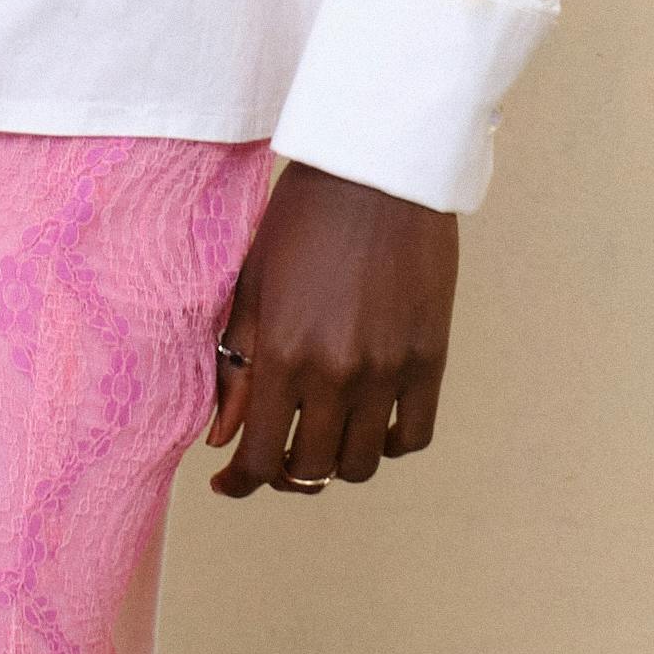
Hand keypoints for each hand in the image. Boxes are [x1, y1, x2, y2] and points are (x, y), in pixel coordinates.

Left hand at [205, 160, 456, 500]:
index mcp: (282, 353)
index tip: (233, 481)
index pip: (261, 458)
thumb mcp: (252, 287)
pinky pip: (414, 434)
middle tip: (279, 455)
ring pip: (364, 463)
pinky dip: (391, 442)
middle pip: (312, 471)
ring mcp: (388, 368)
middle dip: (286, 473)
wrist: (376, 171)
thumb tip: (223, 437)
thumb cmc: (303, 219)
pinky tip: (372, 423)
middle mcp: (336, 371)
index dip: (243, 482)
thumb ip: (236, 365)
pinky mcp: (430, 356)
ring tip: (327, 437)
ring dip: (339, 462)